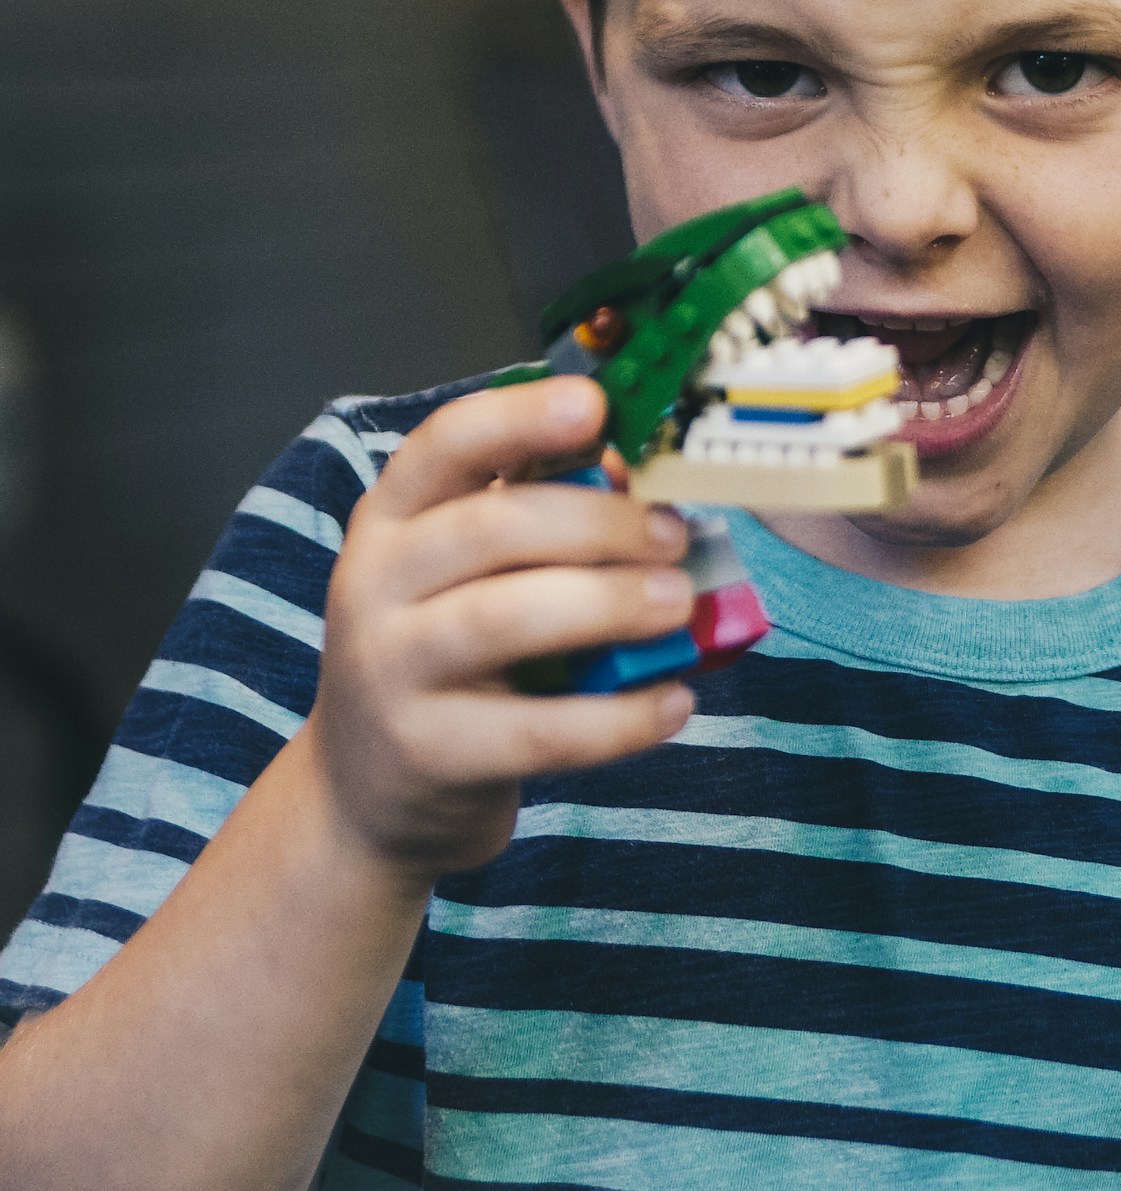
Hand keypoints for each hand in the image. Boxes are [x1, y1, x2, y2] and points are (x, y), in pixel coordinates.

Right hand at [302, 377, 696, 879]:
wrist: (372, 785)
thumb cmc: (448, 647)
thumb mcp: (471, 569)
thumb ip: (540, 509)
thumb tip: (629, 464)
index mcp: (393, 516)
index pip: (446, 444)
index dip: (520, 417)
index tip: (595, 405)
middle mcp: (375, 582)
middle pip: (490, 528)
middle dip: (598, 525)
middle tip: (673, 535)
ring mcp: (391, 671)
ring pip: (503, 620)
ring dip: (608, 605)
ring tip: (677, 604)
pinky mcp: (428, 753)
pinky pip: (537, 731)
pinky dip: (618, 717)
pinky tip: (674, 700)